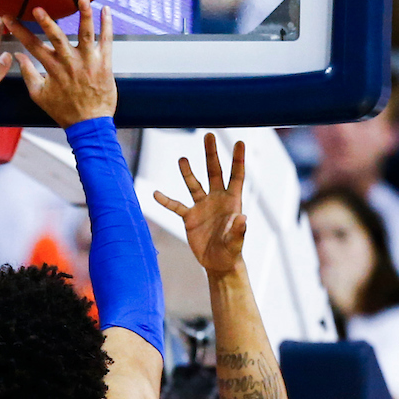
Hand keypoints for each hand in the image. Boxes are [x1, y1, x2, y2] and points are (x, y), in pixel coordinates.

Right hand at [3, 0, 116, 127]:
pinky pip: (106, 40)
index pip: (32, 44)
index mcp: (52, 68)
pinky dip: (107, 24)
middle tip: (39, 8)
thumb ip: (28, 73)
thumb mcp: (39, 95)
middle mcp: (69, 62)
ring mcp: (88, 61)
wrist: (89, 124)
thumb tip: (17, 56)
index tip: (8, 16)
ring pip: (85, 33)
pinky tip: (106, 10)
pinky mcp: (104, 63)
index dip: (18, 29)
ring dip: (84, 15)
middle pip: (56, 36)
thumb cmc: (65, 110)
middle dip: (47, 21)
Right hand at [153, 135, 246, 275]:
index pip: (236, 176)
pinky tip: (156, 193)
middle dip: (211, 154)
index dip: (238, 160)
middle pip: (214, 172)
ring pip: (194, 184)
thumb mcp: (236, 242)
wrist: (218, 263)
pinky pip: (176, 206)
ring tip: (182, 158)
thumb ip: (238, 230)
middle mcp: (217, 199)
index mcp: (232, 201)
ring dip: (187, 172)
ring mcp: (202, 206)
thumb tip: (243, 218)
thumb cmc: (231, 252)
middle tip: (209, 135)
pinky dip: (166, 201)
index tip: (240, 142)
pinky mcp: (189, 218)